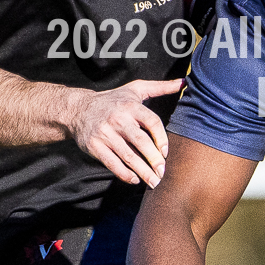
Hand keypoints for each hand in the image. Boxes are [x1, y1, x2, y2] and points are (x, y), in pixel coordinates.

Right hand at [67, 78, 184, 186]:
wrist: (78, 109)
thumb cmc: (114, 100)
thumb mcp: (136, 89)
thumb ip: (160, 87)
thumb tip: (185, 82)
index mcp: (131, 106)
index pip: (151, 122)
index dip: (161, 138)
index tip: (166, 152)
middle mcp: (118, 119)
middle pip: (140, 141)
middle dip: (154, 159)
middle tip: (163, 173)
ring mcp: (105, 134)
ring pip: (127, 155)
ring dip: (142, 171)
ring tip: (154, 182)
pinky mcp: (94, 146)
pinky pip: (111, 162)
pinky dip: (123, 174)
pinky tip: (135, 180)